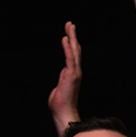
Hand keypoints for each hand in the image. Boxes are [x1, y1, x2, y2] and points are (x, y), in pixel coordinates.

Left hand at [47, 21, 82, 136]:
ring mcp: (74, 72)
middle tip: (70, 24)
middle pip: (75, 50)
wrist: (63, 112)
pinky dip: (68, 48)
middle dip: (73, 36)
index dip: (71, 43)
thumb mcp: (60, 87)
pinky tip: (65, 38)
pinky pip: (70, 58)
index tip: (68, 33)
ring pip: (74, 51)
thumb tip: (63, 73)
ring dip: (72, 38)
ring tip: (70, 26)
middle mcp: (75, 71)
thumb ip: (62, 79)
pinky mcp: (71, 75)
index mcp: (72, 73)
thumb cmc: (60, 103)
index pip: (73, 55)